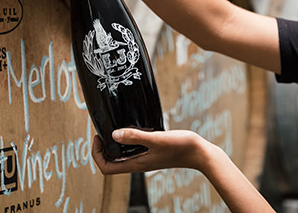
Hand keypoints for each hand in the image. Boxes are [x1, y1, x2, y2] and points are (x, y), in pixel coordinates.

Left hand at [92, 129, 208, 174]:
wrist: (200, 153)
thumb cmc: (181, 147)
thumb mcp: (156, 139)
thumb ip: (135, 136)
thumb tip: (114, 134)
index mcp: (136, 164)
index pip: (106, 168)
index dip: (97, 154)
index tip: (99, 137)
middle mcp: (138, 163)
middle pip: (111, 162)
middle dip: (102, 148)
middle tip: (102, 131)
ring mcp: (145, 158)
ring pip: (121, 155)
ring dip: (113, 144)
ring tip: (114, 128)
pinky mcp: (152, 152)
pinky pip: (133, 149)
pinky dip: (127, 140)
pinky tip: (132, 128)